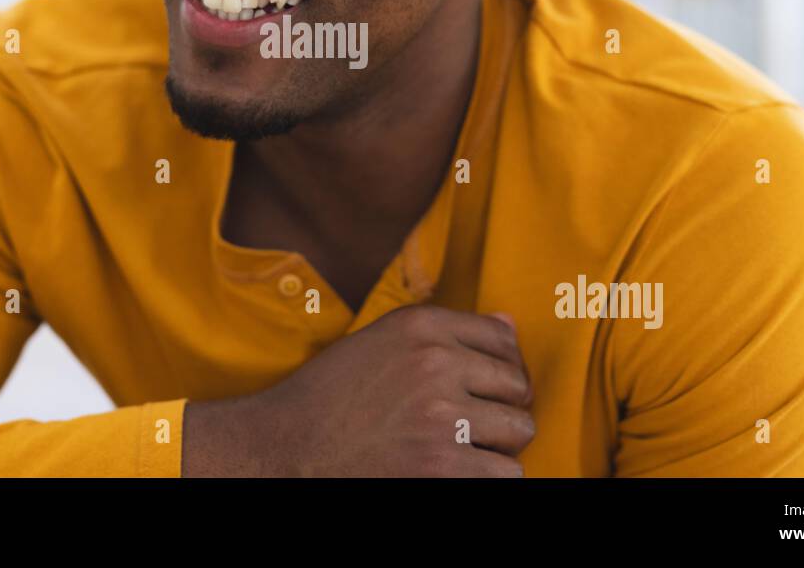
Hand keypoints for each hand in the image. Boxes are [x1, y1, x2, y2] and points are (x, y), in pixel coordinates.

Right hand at [182, 304, 534, 475]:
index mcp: (421, 326)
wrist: (285, 446)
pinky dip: (487, 477)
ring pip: (518, 431)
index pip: (502, 338)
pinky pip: (505, 473)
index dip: (501, 366)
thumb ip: (445, 333)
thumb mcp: (380, 342)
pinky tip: (456, 472)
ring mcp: (442, 416)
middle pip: (517, 386)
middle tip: (470, 425)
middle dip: (500, 408)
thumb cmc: (331, 395)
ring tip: (462, 450)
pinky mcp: (442, 465)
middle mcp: (436, 363)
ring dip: (496, 446)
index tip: (485, 386)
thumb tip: (510, 327)